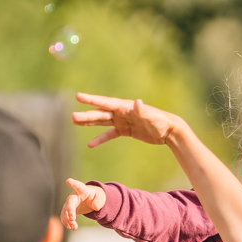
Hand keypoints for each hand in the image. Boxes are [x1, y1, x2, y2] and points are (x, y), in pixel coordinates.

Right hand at [61, 178, 106, 229]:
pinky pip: (65, 215)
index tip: (68, 180)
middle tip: (72, 219)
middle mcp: (74, 196)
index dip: (73, 183)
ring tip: (74, 227)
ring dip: (68, 219)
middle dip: (70, 210)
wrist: (92, 199)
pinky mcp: (69, 209)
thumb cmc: (96, 196)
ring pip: (66, 210)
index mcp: (83, 190)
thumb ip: (99, 201)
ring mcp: (70, 203)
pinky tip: (69, 227)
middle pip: (70, 202)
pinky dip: (66, 221)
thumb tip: (96, 207)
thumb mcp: (101, 198)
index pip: (78, 186)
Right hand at [71, 93, 188, 149]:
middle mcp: (121, 112)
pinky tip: (90, 144)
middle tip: (72, 117)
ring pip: (102, 122)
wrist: (168, 130)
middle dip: (86, 115)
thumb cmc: (161, 121)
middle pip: (100, 113)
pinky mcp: (125, 130)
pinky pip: (109, 134)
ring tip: (74, 121)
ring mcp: (122, 121)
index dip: (92, 100)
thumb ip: (142, 110)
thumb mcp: (151, 116)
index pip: (105, 103)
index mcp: (125, 107)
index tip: (78, 96)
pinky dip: (100, 139)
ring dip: (89, 122)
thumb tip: (137, 102)